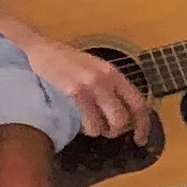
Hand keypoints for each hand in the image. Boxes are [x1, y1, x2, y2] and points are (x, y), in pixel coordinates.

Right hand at [21, 37, 147, 140]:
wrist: (42, 48)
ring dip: (103, 131)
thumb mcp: (96, 69)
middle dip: (119, 131)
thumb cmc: (68, 61)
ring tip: (95, 127)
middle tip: (110, 132)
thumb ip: (112, 87)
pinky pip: (91, 123)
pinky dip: (89, 129)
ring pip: (111, 123)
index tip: (141, 138)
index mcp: (115, 73)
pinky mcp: (75, 93)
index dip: (144, 124)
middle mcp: (107, 79)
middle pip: (126, 118)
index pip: (140, 103)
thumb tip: (127, 113)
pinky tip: (83, 123)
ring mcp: (91, 86)